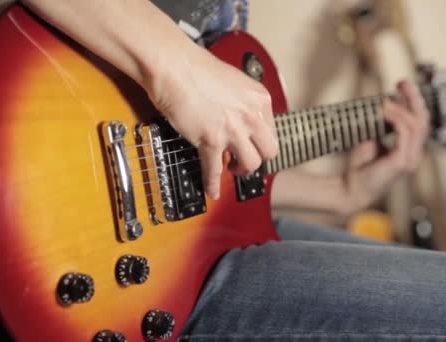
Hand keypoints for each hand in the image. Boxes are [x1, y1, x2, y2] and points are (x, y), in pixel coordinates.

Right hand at [148, 47, 277, 199]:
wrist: (173, 66)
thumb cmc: (194, 67)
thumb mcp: (233, 81)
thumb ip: (242, 103)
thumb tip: (239, 119)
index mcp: (260, 99)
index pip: (272, 131)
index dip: (259, 141)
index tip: (252, 145)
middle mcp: (251, 116)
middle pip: (268, 152)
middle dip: (257, 158)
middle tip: (244, 159)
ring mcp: (233, 130)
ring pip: (250, 164)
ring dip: (240, 170)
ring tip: (230, 168)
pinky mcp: (211, 141)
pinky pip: (215, 170)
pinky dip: (213, 184)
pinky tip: (212, 191)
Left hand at [342, 80, 429, 213]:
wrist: (350, 188)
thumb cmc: (359, 168)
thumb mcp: (371, 140)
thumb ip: (380, 126)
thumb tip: (382, 105)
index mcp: (410, 149)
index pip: (419, 121)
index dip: (412, 101)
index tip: (401, 85)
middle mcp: (414, 154)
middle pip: (423, 120)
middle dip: (414, 98)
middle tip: (402, 82)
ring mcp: (411, 159)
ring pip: (416, 125)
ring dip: (400, 109)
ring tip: (384, 102)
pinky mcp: (402, 162)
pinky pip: (405, 134)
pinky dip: (396, 119)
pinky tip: (384, 112)